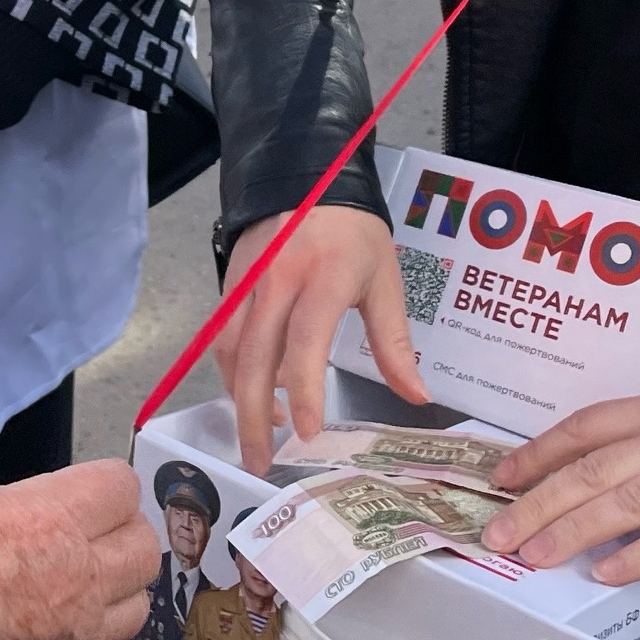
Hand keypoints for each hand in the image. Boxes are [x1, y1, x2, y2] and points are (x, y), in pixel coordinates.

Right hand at [0, 458, 158, 639]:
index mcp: (47, 521)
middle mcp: (78, 575)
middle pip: (144, 544)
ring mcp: (78, 631)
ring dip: (119, 585)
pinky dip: (98, 626)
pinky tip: (62, 619)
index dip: (104, 485)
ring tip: (84, 581)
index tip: (86, 492)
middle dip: (121, 531)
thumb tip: (35, 517)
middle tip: (90, 533)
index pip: (120, 487)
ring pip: (140, 600)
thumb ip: (12, 507)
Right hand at [215, 205, 428, 476]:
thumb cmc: (354, 233)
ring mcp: (246, 282)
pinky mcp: (229, 283)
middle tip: (260, 462)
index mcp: (324, 277)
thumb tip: (417, 397)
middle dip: (252, 415)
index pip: (305, 340)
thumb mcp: (385, 281)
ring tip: (261, 434)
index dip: (303, 390)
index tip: (305, 434)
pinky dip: (233, 372)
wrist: (305, 177)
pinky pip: (222, 337)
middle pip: (254, 357)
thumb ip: (395, 343)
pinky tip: (254, 393)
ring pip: (229, 351)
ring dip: (239, 397)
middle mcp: (276, 280)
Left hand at [482, 368, 639, 585]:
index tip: (502, 476)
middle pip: (595, 469)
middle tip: (499, 530)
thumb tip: (591, 462)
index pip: (586, 427)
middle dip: (539, 501)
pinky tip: (609, 572)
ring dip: (576, 529)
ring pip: (630, 502)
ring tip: (536, 554)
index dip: (540, 451)